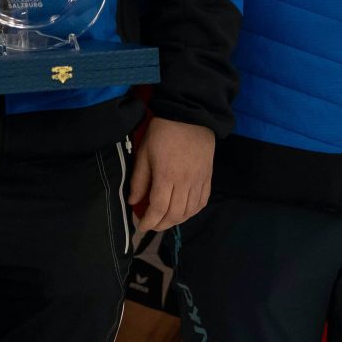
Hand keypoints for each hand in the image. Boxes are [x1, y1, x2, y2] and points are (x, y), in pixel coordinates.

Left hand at [129, 117, 214, 237]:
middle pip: (175, 215)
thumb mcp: (144, 153)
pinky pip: (202, 202)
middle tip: (151, 225)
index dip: (149, 222)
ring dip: (176, 220)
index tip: (141, 226)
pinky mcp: (208, 177)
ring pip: (190, 211)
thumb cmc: (163, 132)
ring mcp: (199, 181)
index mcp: (167, 176)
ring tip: (165, 220)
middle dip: (161, 225)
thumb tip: (133, 201)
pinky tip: (183, 211)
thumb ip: (139, 180)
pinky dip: (192, 211)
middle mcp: (185, 182)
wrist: (191, 115)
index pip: (159, 209)